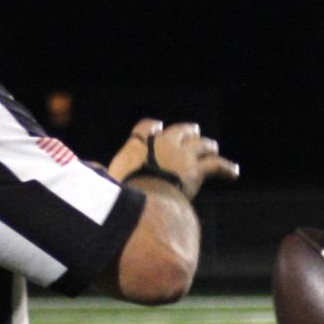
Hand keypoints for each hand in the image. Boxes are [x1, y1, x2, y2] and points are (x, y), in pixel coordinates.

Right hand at [108, 119, 238, 200]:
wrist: (142, 198)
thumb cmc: (120, 192)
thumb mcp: (106, 179)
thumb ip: (100, 172)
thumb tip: (89, 170)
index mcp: (138, 145)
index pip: (146, 127)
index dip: (152, 127)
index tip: (156, 125)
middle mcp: (161, 144)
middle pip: (179, 131)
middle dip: (187, 131)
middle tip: (194, 131)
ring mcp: (181, 155)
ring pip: (200, 145)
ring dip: (207, 145)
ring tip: (213, 147)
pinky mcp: (196, 170)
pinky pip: (216, 166)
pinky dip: (226, 168)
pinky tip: (234, 173)